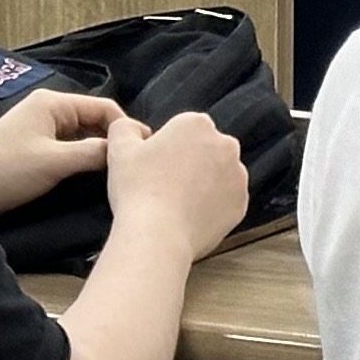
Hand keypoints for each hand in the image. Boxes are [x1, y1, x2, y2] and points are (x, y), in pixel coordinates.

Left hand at [0, 87, 121, 218]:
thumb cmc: (5, 172)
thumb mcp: (55, 162)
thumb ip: (94, 153)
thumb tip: (123, 150)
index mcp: (53, 102)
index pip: (104, 108)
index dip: (125, 128)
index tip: (142, 154)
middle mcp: (47, 109)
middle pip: (93, 121)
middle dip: (110, 142)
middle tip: (129, 168)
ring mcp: (37, 128)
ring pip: (80, 137)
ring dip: (94, 153)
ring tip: (112, 176)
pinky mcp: (30, 148)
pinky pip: (66, 148)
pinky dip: (78, 160)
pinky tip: (87, 178)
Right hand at [104, 107, 254, 257]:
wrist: (156, 236)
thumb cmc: (137, 189)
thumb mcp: (119, 149)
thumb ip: (124, 127)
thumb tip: (130, 126)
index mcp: (197, 124)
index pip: (183, 130)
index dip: (165, 149)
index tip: (152, 168)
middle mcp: (225, 144)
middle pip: (204, 150)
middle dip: (189, 163)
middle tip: (163, 187)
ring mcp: (238, 175)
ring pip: (218, 175)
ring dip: (203, 184)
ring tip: (175, 205)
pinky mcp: (240, 203)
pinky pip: (225, 202)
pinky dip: (212, 208)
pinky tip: (189, 218)